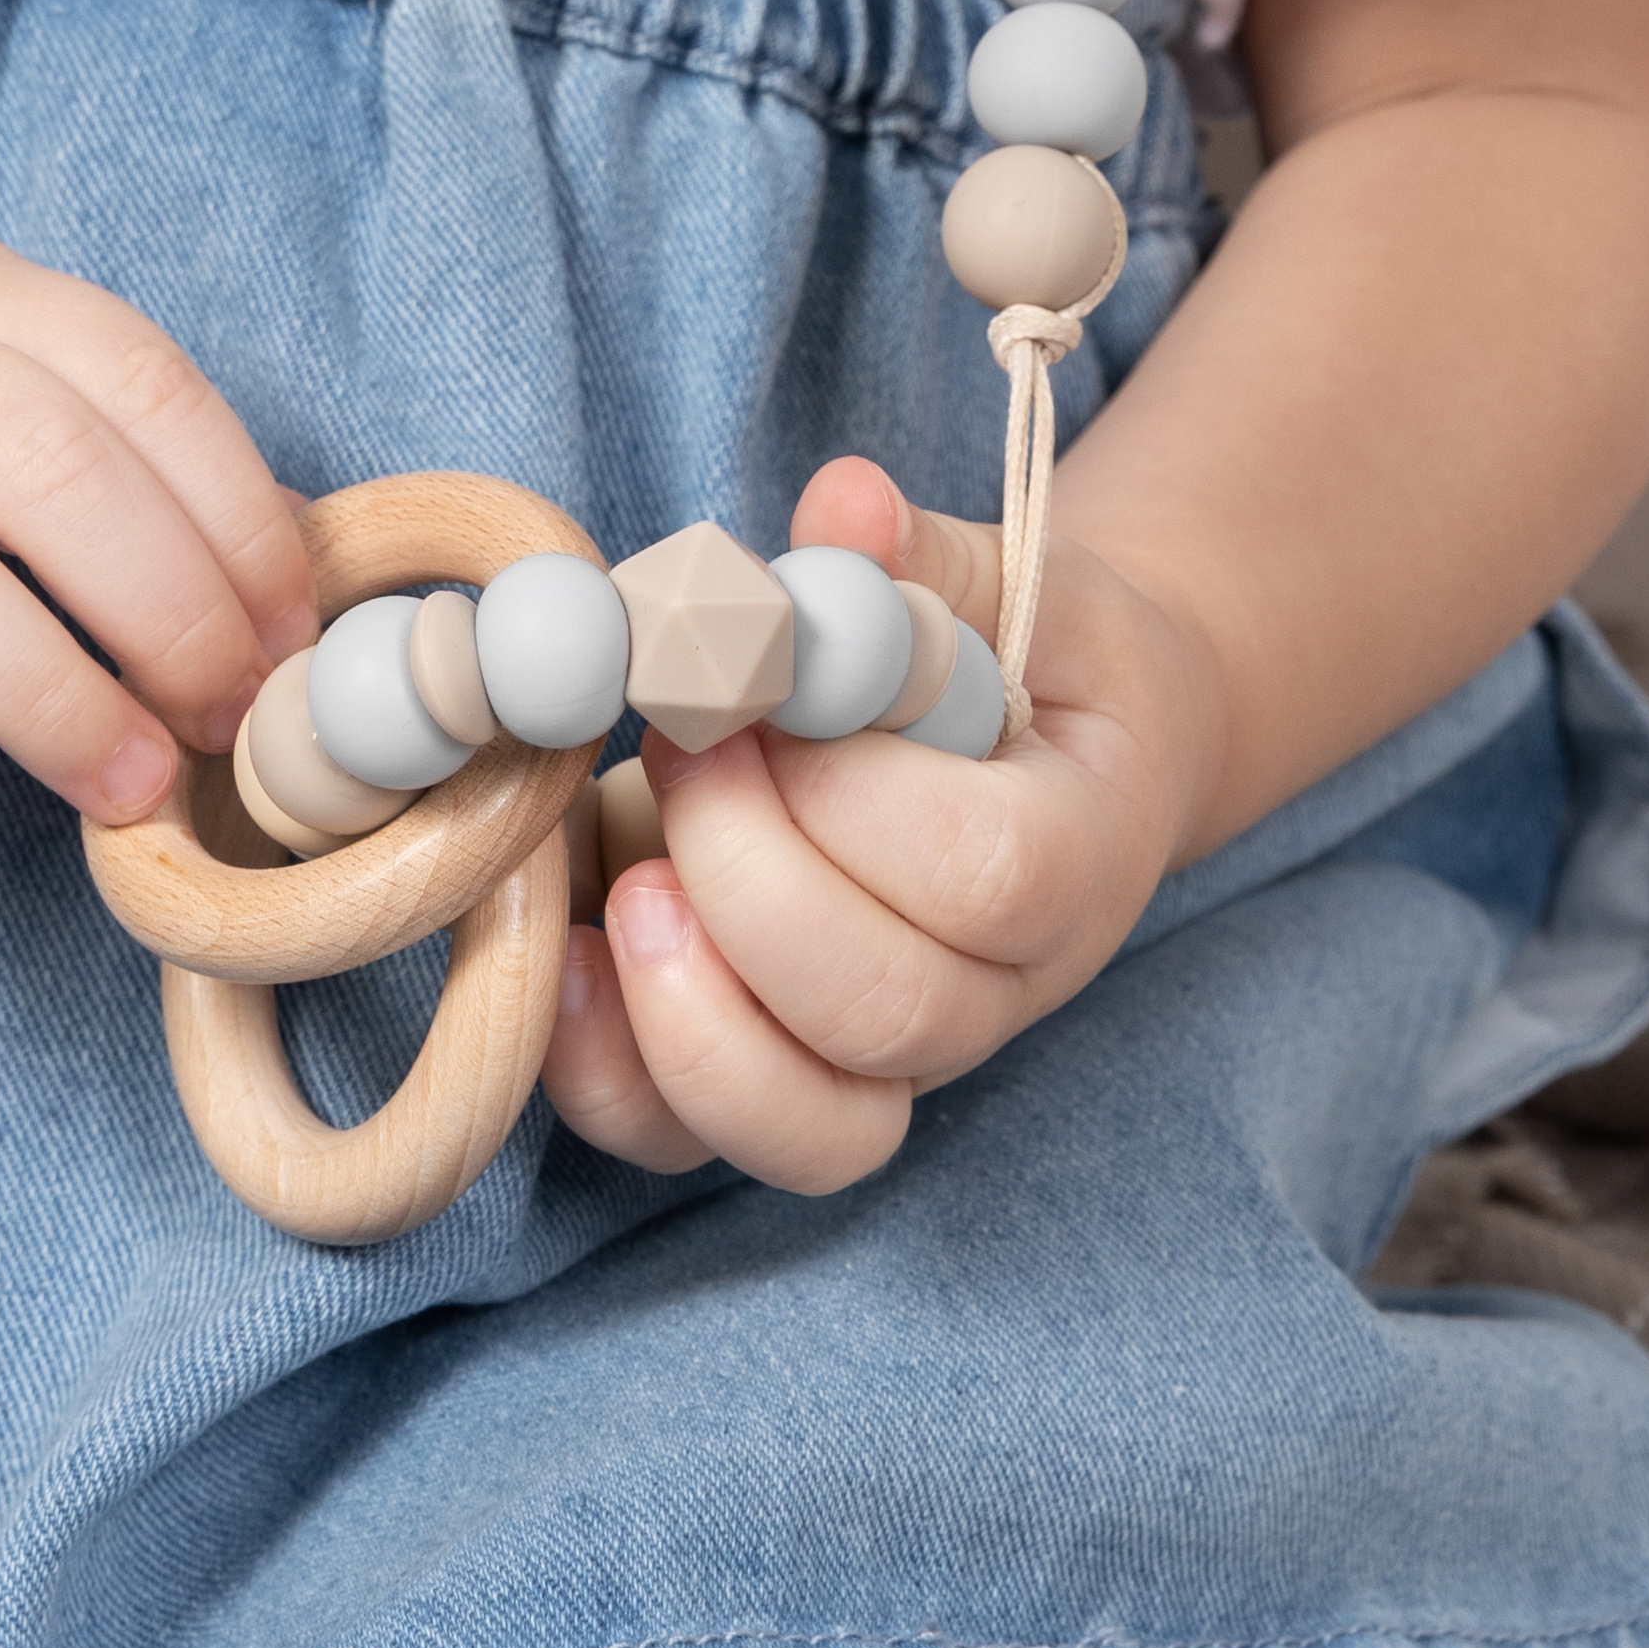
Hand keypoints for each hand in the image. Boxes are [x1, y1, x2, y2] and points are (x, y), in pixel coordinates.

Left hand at [540, 456, 1227, 1189]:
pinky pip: (699, 1143)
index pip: (987, 876)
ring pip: (807, 1123)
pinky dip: (614, 1079)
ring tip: (630, 887)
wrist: (1046, 762)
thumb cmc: (1018, 662)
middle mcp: (999, 993)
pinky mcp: (786, 1084)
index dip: (852, 796)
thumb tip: (844, 504)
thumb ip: (921, 557)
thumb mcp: (1002, 583)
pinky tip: (567, 964)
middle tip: (677, 755)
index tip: (757, 696)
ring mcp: (894, 1061)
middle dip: (749, 879)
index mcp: (1081, 858)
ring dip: (688, 1011)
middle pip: (884, 1008)